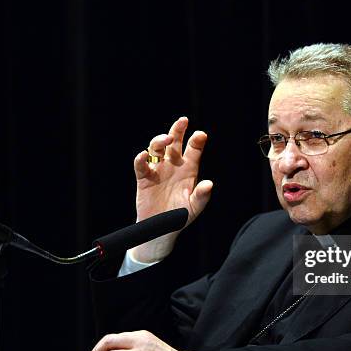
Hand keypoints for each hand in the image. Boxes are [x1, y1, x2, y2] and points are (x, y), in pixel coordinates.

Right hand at [130, 117, 212, 261]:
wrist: (161, 230)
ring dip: (160, 141)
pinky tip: (144, 155)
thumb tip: (209, 184)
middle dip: (178, 130)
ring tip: (167, 139)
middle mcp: (173, 166)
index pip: (194, 150)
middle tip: (183, 121)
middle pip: (174, 143)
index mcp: (188, 169)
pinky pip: (141, 166)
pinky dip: (141, 159)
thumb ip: (202, 196)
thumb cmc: (180, 217)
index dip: (197, 141)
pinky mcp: (144, 179)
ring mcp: (158, 170)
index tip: (200, 135)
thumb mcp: (195, 207)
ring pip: (157, 149)